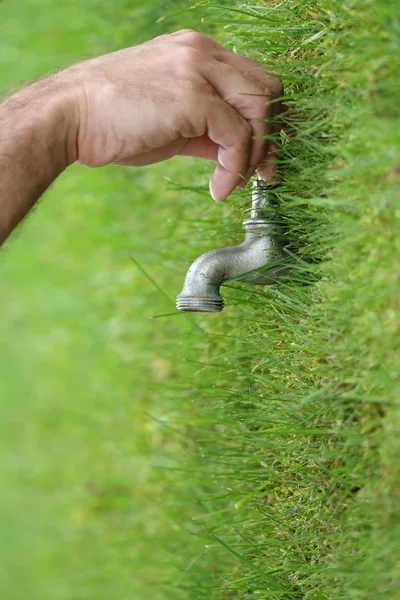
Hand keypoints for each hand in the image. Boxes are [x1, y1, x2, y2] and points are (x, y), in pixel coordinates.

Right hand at [62, 30, 283, 200]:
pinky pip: (237, 135)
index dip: (266, 120)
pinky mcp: (192, 97)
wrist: (69, 116)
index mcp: (197, 52)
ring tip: (234, 183)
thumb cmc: (113, 121)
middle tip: (264, 172)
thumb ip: (207, 130)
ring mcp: (198, 70)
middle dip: (272, 134)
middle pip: (267, 88)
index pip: (253, 80)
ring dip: (256, 154)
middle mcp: (203, 53)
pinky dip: (235, 168)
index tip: (264, 155)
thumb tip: (236, 154)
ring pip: (260, 109)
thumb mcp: (171, 122)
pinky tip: (219, 189)